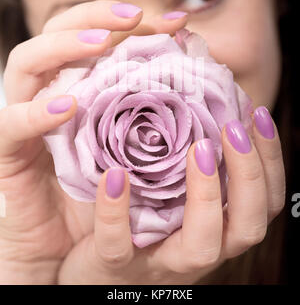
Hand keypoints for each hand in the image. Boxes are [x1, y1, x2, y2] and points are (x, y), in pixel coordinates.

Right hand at [0, 0, 187, 283]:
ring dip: (64, 46)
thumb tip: (193, 68)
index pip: (95, 33)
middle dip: (94, 16)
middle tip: (135, 15)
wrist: (68, 244)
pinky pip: (12, 124)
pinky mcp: (8, 153)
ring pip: (26, 63)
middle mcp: (47, 90)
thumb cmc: (106, 188)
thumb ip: (154, 105)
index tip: (176, 21)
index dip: (130, 20)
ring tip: (103, 43)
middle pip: (55, 32)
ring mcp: (24, 117)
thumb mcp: (136, 142)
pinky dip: (37, 112)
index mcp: (77, 83)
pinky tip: (69, 106)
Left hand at [57, 110, 284, 284]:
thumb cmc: (141, 221)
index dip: (270, 160)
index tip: (258, 114)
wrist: (95, 277)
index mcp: (216, 227)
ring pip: (201, 247)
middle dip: (249, 176)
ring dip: (206, 195)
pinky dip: (116, 211)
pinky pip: (118, 246)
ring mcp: (160, 262)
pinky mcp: (115, 268)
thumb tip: (199, 102)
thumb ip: (186, 159)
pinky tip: (114, 175)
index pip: (264, 202)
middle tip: (233, 128)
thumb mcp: (169, 191)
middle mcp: (199, 248)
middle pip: (248, 226)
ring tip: (200, 148)